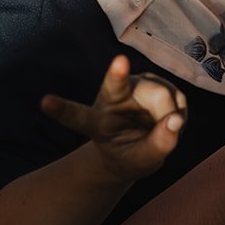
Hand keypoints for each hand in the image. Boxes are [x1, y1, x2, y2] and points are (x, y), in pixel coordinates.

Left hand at [41, 55, 186, 180]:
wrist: (139, 145)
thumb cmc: (132, 157)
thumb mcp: (142, 161)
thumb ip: (159, 146)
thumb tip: (176, 121)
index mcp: (96, 122)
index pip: (77, 116)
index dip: (63, 109)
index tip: (45, 103)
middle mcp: (111, 98)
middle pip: (115, 86)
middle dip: (117, 74)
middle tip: (120, 63)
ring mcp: (133, 85)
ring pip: (160, 95)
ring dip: (170, 114)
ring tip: (161, 129)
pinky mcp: (152, 80)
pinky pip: (176, 95)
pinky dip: (179, 111)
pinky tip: (168, 118)